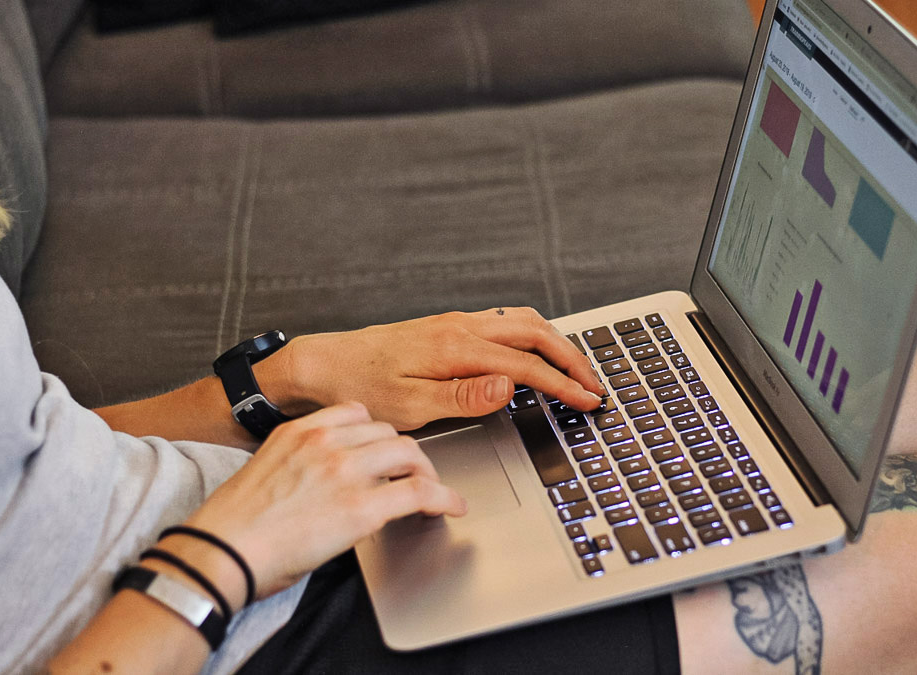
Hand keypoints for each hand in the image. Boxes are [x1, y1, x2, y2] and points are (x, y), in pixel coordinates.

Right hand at [183, 402, 466, 598]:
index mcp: (300, 429)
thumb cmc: (234, 525)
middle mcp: (326, 441)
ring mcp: (346, 472)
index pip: (358, 413)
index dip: (378, 433)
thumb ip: (304, 461)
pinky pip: (419, 492)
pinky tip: (452, 506)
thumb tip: (331, 479)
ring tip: (432, 490)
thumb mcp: (268, 470)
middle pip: (390, 432)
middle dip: (406, 454)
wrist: (220, 553)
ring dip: (426, 472)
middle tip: (413, 474)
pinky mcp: (362, 508)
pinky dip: (444, 497)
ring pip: (410, 454)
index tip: (385, 447)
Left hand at [267, 307, 603, 429]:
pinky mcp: (447, 327)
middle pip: (535, 333)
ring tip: (575, 367)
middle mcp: (459, 328)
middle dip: (572, 358)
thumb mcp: (409, 405)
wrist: (321, 366)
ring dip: (555, 343)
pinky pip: (504, 323)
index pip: (527, 366)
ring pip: (522, 322)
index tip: (588, 399)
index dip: (564, 384)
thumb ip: (464, 396)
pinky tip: (535, 351)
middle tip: (595, 383)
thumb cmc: (358, 388)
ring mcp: (454, 323)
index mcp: (456, 348)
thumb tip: (508, 386)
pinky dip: (533, 336)